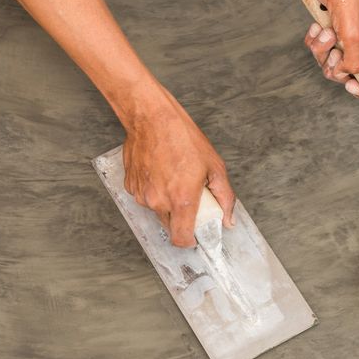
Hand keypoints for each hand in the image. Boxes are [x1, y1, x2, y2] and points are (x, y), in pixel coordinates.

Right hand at [122, 94, 234, 247]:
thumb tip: (228, 220)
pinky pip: (145, 197)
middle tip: (189, 195)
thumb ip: (225, 198)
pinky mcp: (130, 185)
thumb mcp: (215, 167)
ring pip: (157, 210)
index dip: (190, 241)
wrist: (152, 118)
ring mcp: (141, 194)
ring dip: (166, 201)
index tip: (195, 234)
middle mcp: (158, 201)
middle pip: (170, 225)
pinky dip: (154, 190)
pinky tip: (160, 171)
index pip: (181, 239)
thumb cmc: (183, 138)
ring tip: (174, 176)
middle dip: (181, 216)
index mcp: (181, 200)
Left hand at [304, 0, 358, 97]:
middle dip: (334, 65)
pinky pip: (317, 50)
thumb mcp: (353, 33)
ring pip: (329, 62)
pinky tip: (316, 27)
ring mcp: (345, 39)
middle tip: (333, 51)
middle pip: (347, 74)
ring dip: (321, 50)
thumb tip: (348, 75)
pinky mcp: (329, 32)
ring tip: (325, 31)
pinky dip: (313, 40)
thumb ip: (354, 60)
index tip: (349, 86)